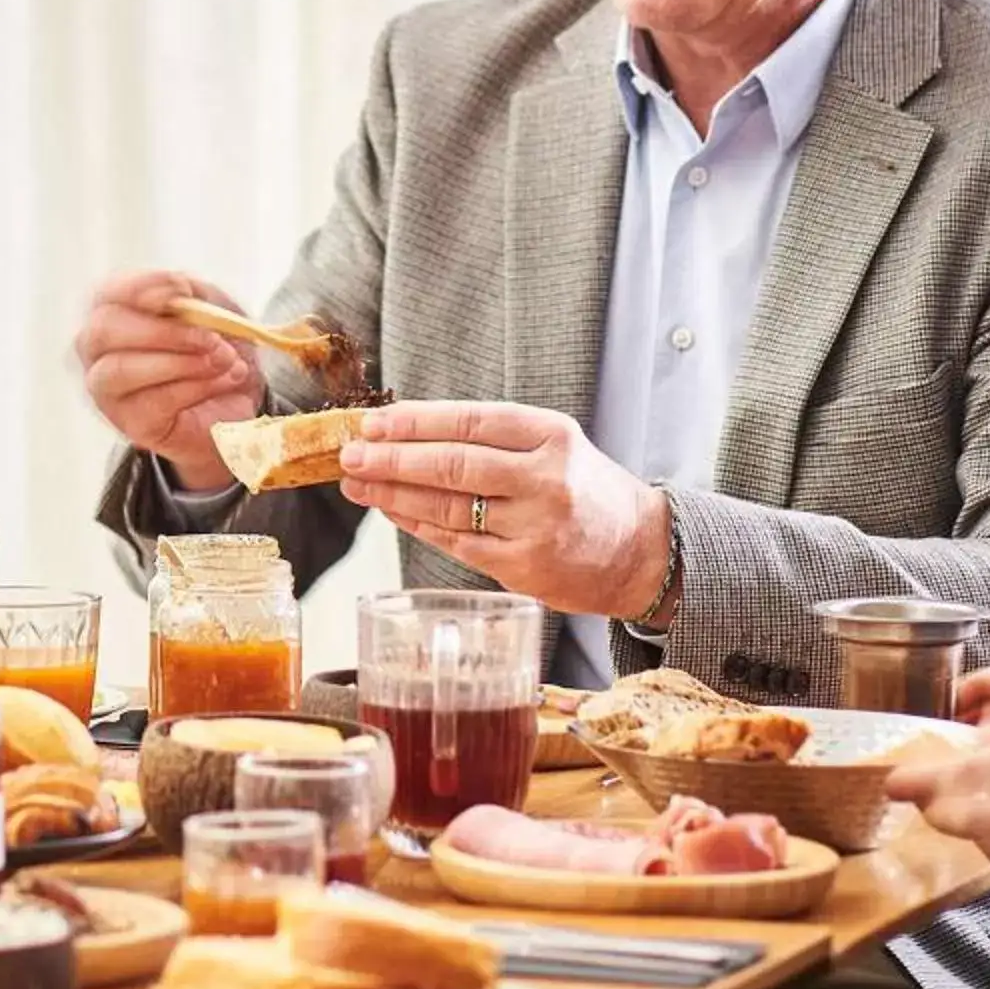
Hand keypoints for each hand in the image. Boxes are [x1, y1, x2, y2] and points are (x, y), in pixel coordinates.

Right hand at [74, 270, 264, 493]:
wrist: (234, 402)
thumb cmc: (210, 347)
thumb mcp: (209, 310)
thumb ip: (195, 296)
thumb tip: (182, 292)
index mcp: (113, 310)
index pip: (109, 292)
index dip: (142, 287)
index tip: (182, 289)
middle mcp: (97, 349)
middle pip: (105, 330)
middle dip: (163, 331)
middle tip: (209, 337)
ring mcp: (108, 389)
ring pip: (122, 369)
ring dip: (181, 362)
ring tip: (224, 359)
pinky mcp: (132, 422)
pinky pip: (155, 402)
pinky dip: (198, 387)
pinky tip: (224, 380)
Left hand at [337, 400, 671, 617]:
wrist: (639, 551)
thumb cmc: (585, 491)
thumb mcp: (556, 446)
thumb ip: (495, 439)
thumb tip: (408, 431)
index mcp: (553, 436)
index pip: (472, 422)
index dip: (416, 421)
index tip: (374, 422)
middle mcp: (545, 479)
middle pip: (453, 465)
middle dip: (393, 459)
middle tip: (351, 453)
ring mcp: (534, 526)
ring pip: (448, 507)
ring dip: (393, 494)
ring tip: (356, 483)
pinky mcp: (523, 567)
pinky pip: (456, 542)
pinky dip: (417, 525)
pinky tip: (390, 511)